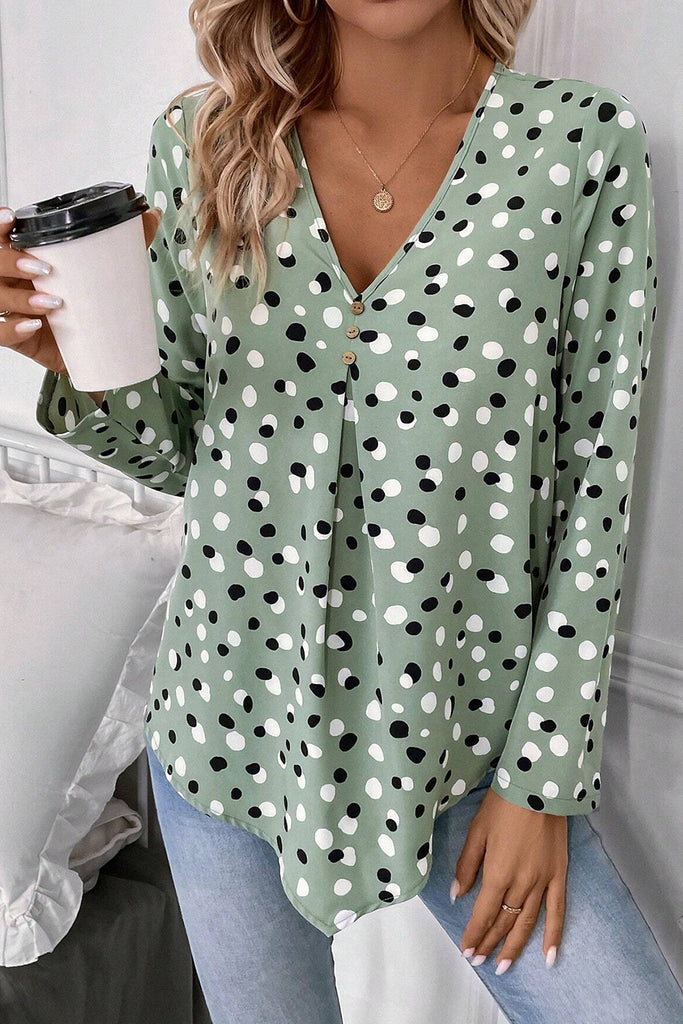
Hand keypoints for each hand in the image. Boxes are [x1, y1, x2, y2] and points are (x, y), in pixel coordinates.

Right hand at [0, 205, 162, 375]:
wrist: (92, 353)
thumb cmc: (89, 309)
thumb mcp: (106, 274)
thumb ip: (123, 244)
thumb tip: (150, 215)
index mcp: (25, 260)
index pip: (0, 238)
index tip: (11, 219)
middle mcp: (12, 281)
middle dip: (10, 262)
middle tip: (45, 269)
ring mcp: (11, 309)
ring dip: (19, 297)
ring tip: (53, 303)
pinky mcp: (16, 339)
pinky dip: (13, 329)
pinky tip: (33, 326)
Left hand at [450, 786, 567, 974]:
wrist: (538, 787)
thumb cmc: (502, 805)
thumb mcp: (476, 831)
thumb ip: (467, 866)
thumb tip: (457, 894)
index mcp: (497, 872)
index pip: (483, 913)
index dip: (474, 934)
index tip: (466, 950)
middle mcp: (521, 883)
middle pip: (503, 921)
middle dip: (489, 943)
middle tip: (478, 960)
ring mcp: (542, 881)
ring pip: (527, 922)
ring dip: (515, 946)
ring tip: (504, 966)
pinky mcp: (559, 875)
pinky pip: (558, 911)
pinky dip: (554, 936)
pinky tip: (549, 957)